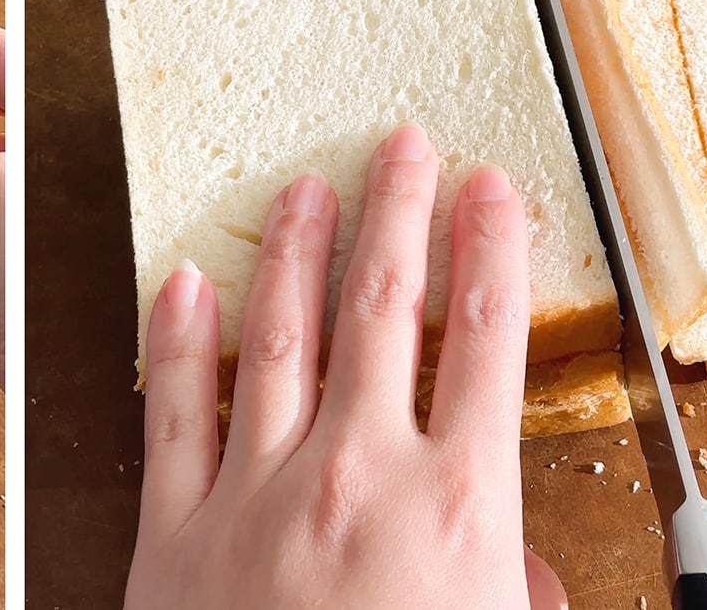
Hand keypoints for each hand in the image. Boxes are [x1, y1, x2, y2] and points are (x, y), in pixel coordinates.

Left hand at [126, 123, 565, 608]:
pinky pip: (169, 412)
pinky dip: (173, 338)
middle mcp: (353, 479)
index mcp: (454, 510)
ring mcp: (254, 498)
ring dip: (298, 251)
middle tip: (403, 141)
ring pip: (279, 338)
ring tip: (306, 186)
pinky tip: (181, 278)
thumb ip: (536, 600)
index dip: (494, 248)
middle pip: (387, 310)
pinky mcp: (170, 535)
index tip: (495, 188)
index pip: (485, 341)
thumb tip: (536, 575)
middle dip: (400, 211)